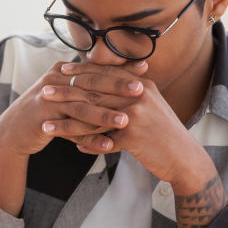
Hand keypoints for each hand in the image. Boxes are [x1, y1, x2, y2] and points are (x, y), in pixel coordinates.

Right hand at [0, 59, 147, 214]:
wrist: (14, 131)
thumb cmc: (47, 112)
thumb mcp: (66, 94)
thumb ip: (88, 85)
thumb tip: (121, 75)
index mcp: (63, 70)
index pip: (96, 68)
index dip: (120, 68)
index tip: (145, 69)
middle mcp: (54, 80)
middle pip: (90, 83)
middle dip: (117, 87)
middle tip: (141, 90)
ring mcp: (47, 100)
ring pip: (81, 107)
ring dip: (104, 114)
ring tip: (126, 121)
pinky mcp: (43, 120)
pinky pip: (71, 130)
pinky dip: (90, 138)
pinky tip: (108, 146)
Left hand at [52, 62, 215, 193]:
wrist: (185, 157)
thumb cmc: (163, 132)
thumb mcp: (150, 105)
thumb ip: (128, 92)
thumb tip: (104, 81)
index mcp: (140, 84)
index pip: (104, 73)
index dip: (80, 71)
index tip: (59, 70)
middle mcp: (138, 94)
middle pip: (94, 90)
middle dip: (66, 91)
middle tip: (43, 91)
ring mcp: (136, 114)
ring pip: (92, 116)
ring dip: (67, 122)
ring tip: (46, 125)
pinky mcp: (134, 135)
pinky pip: (102, 140)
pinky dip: (87, 144)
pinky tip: (72, 146)